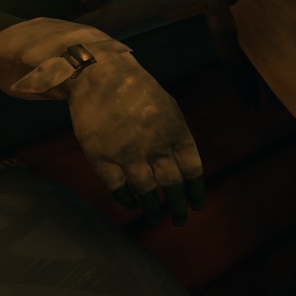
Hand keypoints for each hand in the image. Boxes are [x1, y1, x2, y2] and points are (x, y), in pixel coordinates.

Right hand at [64, 55, 205, 224]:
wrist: (99, 75)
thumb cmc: (137, 90)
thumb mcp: (169, 107)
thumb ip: (177, 136)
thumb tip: (186, 167)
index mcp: (175, 131)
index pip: (192, 169)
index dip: (196, 191)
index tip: (197, 205)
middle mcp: (154, 145)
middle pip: (171, 184)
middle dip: (178, 207)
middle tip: (180, 220)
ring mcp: (127, 152)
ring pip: (145, 191)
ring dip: (153, 209)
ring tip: (156, 218)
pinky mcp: (101, 156)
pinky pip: (117, 187)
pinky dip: (126, 199)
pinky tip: (132, 204)